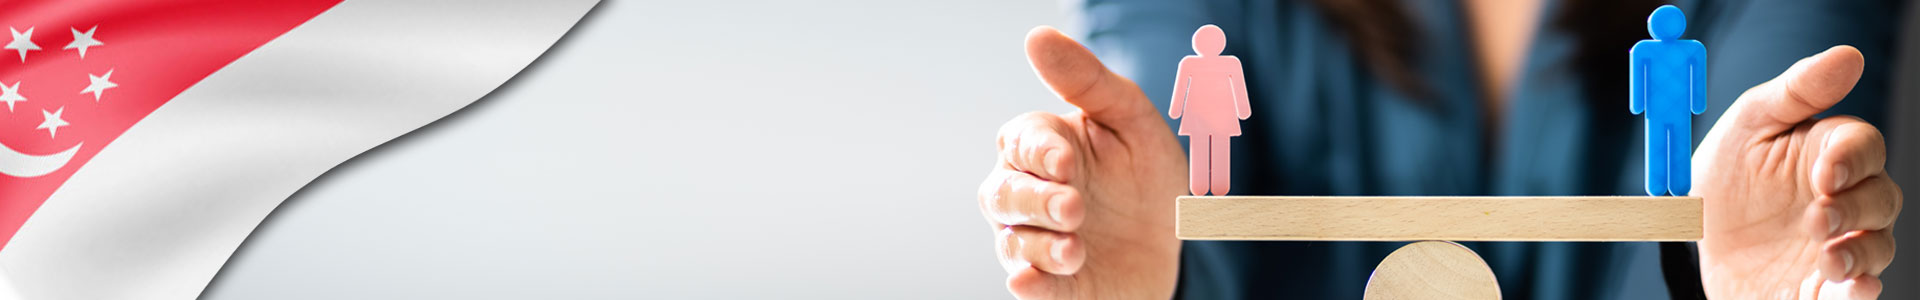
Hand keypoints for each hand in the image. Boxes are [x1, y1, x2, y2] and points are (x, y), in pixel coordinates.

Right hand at [976, 27, 1187, 298]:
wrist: (1173, 248)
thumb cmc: (1145, 177)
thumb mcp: (1131, 121)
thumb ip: (1087, 80)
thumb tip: (1036, 36)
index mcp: (1043, 148)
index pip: (1022, 141)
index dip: (1039, 151)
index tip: (1064, 161)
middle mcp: (1027, 194)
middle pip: (1005, 193)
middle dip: (1036, 200)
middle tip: (1073, 207)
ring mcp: (1034, 241)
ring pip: (1013, 240)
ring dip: (1039, 244)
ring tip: (1075, 249)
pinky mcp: (1050, 285)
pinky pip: (1027, 285)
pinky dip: (1026, 283)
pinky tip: (1028, 281)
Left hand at [1695, 46, 1901, 298]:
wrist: (1693, 245)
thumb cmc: (1726, 180)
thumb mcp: (1746, 129)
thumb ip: (1794, 94)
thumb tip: (1848, 57)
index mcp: (1827, 156)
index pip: (1864, 147)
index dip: (1853, 158)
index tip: (1825, 171)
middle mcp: (1845, 200)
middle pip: (1881, 198)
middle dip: (1855, 208)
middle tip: (1817, 218)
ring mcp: (1840, 245)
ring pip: (1878, 247)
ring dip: (1859, 252)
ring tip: (1826, 258)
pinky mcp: (1825, 287)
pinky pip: (1858, 292)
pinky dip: (1859, 291)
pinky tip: (1851, 287)